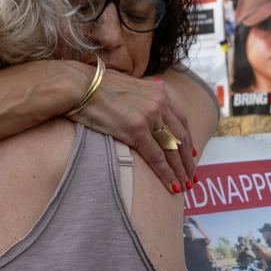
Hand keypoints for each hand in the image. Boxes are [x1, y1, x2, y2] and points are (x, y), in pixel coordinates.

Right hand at [68, 68, 195, 191]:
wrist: (78, 85)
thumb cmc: (95, 87)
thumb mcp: (128, 87)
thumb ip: (141, 97)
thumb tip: (142, 106)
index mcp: (159, 91)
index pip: (181, 120)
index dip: (188, 139)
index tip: (192, 154)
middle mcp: (159, 103)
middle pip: (181, 137)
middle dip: (187, 160)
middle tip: (191, 177)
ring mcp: (150, 116)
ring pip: (172, 149)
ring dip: (180, 170)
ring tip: (185, 185)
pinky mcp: (136, 130)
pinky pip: (157, 157)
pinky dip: (166, 173)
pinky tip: (172, 185)